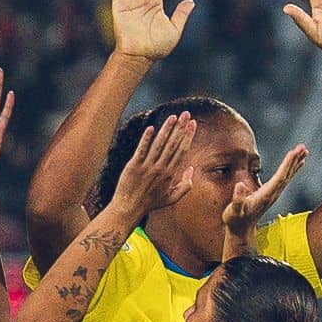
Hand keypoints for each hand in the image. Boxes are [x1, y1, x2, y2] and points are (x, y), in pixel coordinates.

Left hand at [105, 111, 196, 225]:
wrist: (129, 207)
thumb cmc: (150, 203)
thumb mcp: (172, 198)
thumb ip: (186, 185)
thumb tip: (191, 168)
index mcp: (170, 174)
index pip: (182, 150)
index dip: (188, 135)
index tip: (192, 123)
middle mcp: (160, 168)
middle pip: (173, 144)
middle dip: (181, 128)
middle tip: (186, 114)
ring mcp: (147, 166)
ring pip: (159, 144)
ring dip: (167, 129)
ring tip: (173, 117)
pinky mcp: (134, 165)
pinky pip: (141, 150)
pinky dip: (146, 139)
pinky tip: (151, 128)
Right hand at [224, 143, 309, 243]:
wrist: (240, 230)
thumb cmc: (235, 219)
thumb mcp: (233, 211)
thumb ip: (237, 200)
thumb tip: (240, 186)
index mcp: (265, 195)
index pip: (279, 178)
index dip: (286, 165)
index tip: (293, 152)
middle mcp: (273, 194)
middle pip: (287, 175)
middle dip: (294, 160)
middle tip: (303, 147)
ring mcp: (274, 194)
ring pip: (288, 176)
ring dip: (296, 162)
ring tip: (304, 150)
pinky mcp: (272, 194)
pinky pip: (285, 178)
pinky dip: (292, 168)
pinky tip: (298, 162)